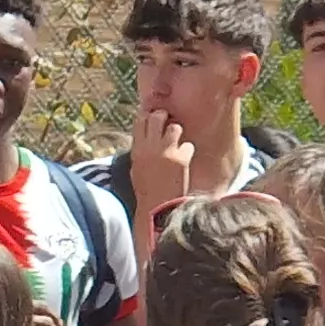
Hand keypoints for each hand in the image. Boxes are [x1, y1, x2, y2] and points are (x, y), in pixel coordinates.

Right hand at [129, 107, 196, 226]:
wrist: (158, 208)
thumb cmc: (146, 192)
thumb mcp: (136, 170)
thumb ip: (140, 153)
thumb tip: (143, 140)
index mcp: (137, 150)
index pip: (140, 120)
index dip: (149, 117)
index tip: (154, 122)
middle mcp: (150, 148)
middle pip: (156, 117)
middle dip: (164, 117)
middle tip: (168, 124)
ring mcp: (166, 152)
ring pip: (175, 127)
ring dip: (177, 132)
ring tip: (177, 144)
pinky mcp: (181, 160)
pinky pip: (188, 145)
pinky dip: (188, 152)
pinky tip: (185, 161)